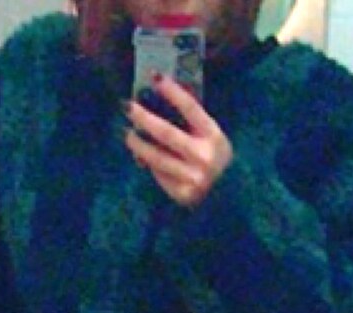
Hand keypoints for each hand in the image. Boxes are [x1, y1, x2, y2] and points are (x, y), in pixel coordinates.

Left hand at [124, 75, 232, 208]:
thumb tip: (158, 101)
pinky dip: (148, 164)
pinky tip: (141, 156)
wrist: (226, 196)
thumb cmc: (214, 158)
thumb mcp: (211, 137)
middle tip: (127, 106)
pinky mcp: (181, 193)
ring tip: (127, 134)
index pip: (190, 108)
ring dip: (137, 143)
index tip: (154, 77)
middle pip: (166, 133)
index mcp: (213, 136)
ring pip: (156, 157)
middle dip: (143, 117)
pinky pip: (158, 174)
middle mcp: (203, 156)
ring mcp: (192, 176)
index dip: (172, 91)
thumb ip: (191, 123)